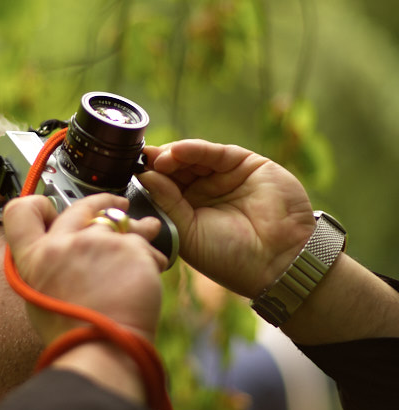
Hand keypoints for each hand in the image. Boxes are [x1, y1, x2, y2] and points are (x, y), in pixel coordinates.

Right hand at [3, 193, 166, 346]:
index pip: (20, 211)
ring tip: (149, 230)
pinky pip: (144, 243)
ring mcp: (95, 243)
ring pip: (120, 224)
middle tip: (117, 205)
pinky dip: (151, 256)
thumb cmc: (73, 336)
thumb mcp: (40, 300)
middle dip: (104, 202)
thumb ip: (47, 268)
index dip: (37, 203)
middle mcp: (61, 244)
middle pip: (81, 206)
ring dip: (137, 228)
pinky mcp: (128, 248)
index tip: (54, 208)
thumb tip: (58, 253)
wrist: (102, 353)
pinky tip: (154, 269)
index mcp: (34, 258)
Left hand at [140, 140, 315, 298]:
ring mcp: (224, 176)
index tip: (131, 171)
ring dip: (173, 155)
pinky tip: (177, 151)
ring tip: (158, 157)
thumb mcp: (189, 232)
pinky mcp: (244, 163)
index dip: (149, 177)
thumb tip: (144, 176)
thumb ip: (167, 203)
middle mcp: (205, 191)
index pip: (164, 187)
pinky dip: (194, 149)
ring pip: (193, 158)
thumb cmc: (230, 256)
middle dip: (158, 163)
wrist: (279, 259)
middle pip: (176, 169)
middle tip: (142, 160)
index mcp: (189, 210)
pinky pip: (215, 152)